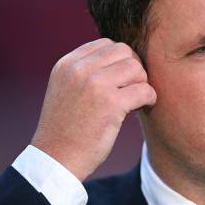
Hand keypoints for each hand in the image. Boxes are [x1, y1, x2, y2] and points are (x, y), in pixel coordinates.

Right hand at [30, 38, 156, 180]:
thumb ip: (85, 72)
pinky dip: (149, 98)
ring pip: (136, 68)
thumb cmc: (65, 128)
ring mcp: (95, 85)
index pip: (106, 44)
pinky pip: (144, 90)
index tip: (122, 79)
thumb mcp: (66, 89)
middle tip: (133, 88)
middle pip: (124, 52)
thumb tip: (122, 59)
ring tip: (136, 99)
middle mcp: (79, 70)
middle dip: (133, 69)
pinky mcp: (111, 104)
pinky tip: (143, 107)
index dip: (120, 60)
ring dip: (142, 83)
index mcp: (67, 64)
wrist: (55, 159)